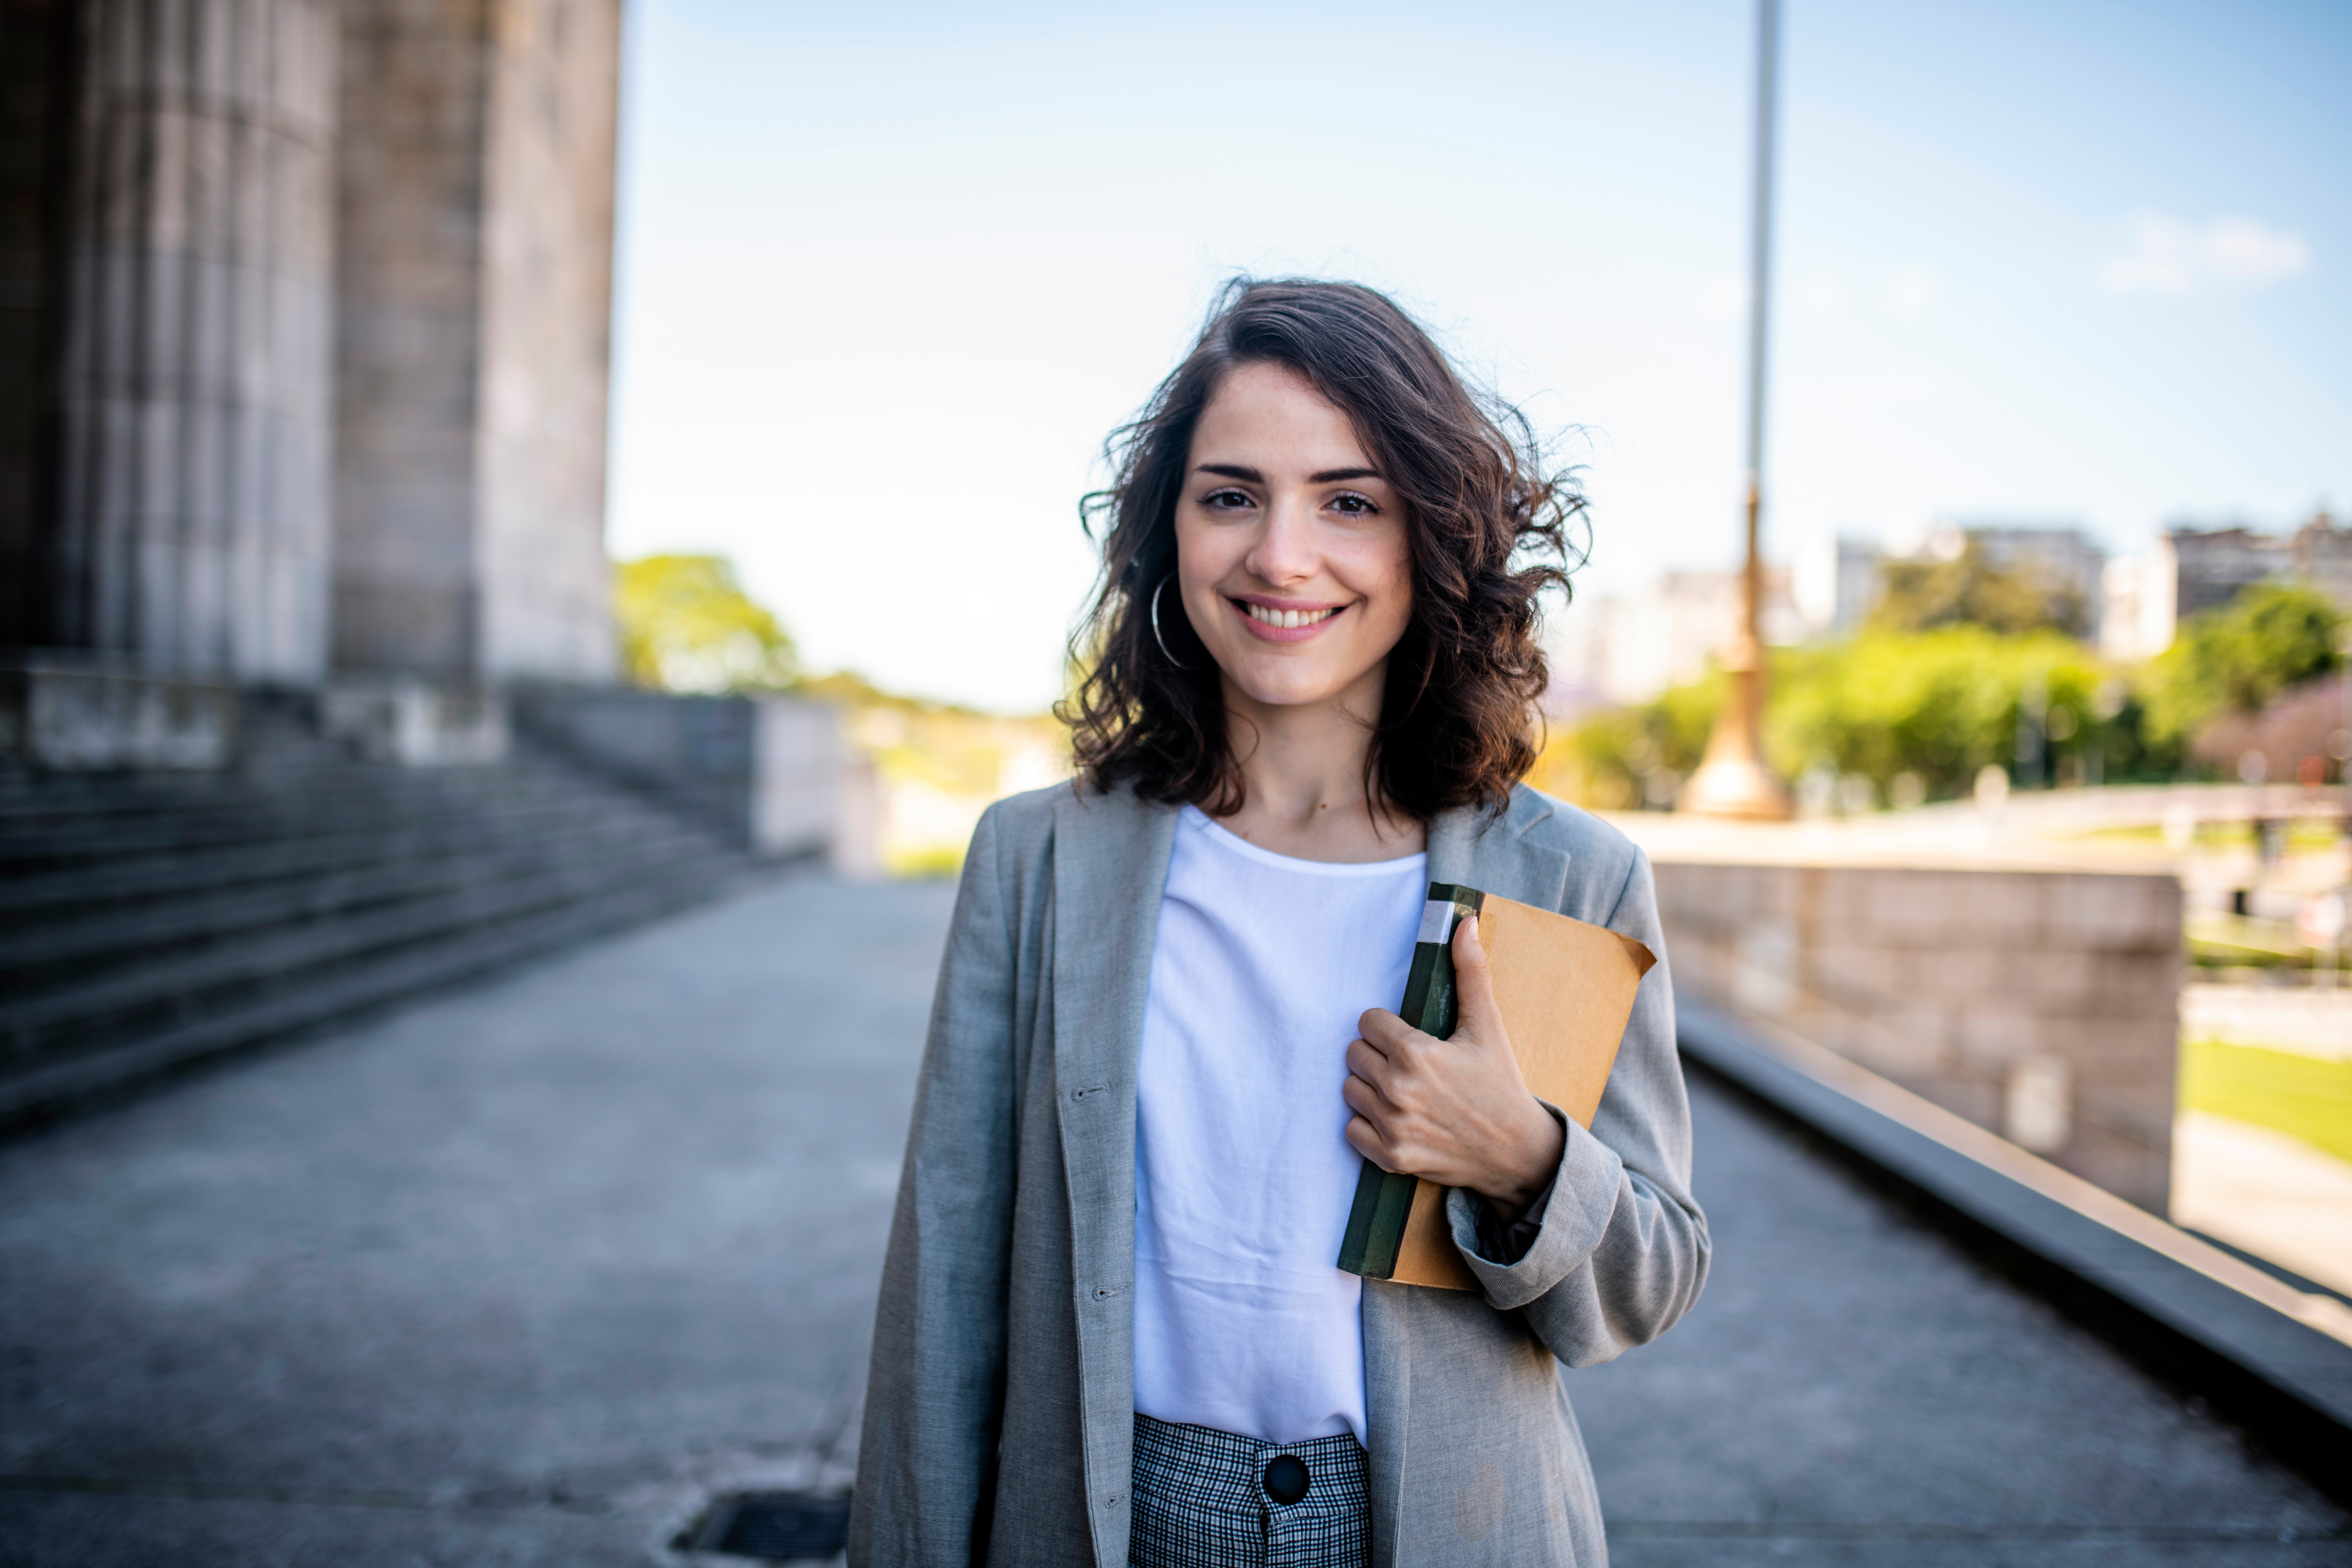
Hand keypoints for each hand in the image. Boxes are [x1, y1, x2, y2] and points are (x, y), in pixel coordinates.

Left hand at [1342, 915, 1564, 1218]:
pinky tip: (1396, 1117)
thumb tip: (1464, 923)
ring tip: (1403, 1088)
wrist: (1517, 1151)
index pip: (1366, 1022)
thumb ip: (1471, 973)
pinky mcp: (1390, 1158)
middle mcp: (1398, 1091)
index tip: (1409, 1036)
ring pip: (1349, 1089)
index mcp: (1416, 1054)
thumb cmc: (1501, 1084)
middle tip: (1408, 1063)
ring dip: (1370, 1086)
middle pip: (1354, 1053)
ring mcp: (1392, 1127)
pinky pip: (1351, 1129)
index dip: (1386, 1026)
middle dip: (1377, 1053)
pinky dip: (1367, 1124)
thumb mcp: (1489, 1026)